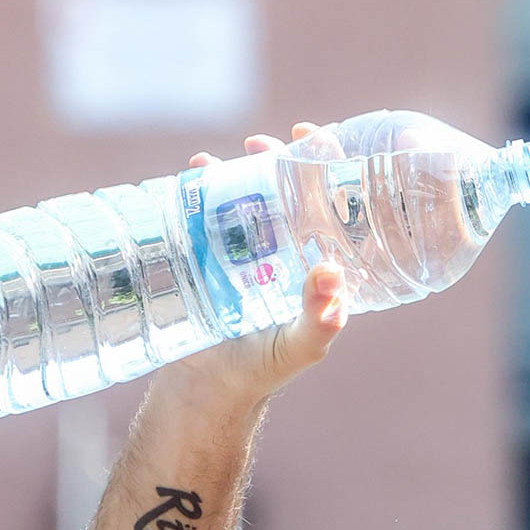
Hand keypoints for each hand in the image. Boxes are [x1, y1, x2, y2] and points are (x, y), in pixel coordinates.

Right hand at [154, 123, 349, 407]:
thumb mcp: (301, 346)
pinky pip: (205, 210)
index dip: (335, 167)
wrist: (207, 388)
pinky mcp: (207, 253)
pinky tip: (193, 171)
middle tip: (269, 143)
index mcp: (317, 261)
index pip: (335, 204)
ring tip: (227, 157)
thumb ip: (321, 320)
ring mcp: (246, 247)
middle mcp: (285, 247)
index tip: (324, 140)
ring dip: (241, 165)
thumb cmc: (265, 369)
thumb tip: (330, 274)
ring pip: (248, 192)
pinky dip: (200, 185)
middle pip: (291, 187)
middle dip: (283, 156)